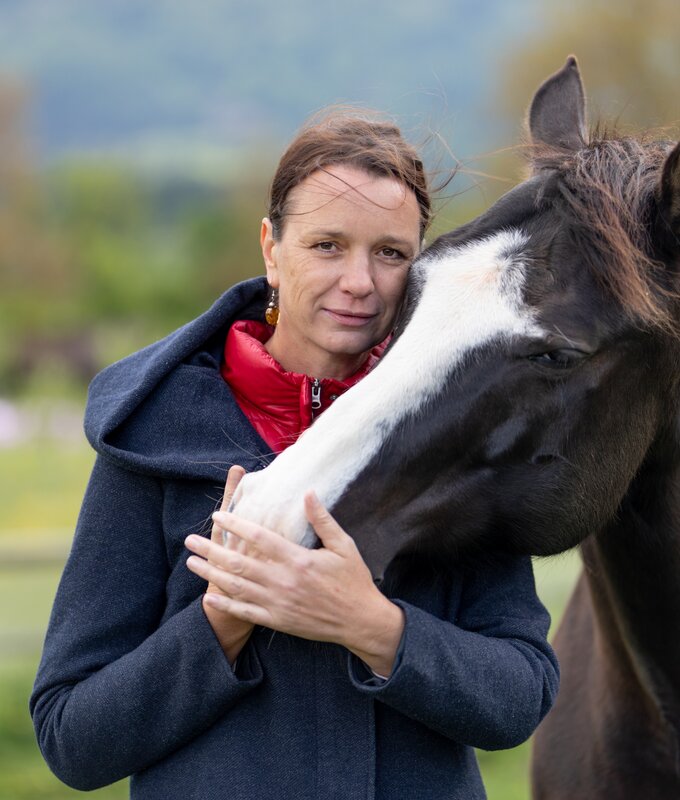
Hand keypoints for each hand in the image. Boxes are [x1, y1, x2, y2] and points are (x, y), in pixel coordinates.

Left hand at [185, 492, 404, 676]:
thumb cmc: (353, 580)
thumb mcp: (343, 545)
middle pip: (238, 562)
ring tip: (191, 562)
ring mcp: (278, 603)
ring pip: (236, 587)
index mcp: (298, 560)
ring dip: (211, 574)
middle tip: (190, 539)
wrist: (360, 621)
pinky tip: (208, 596)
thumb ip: (323, 520)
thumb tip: (309, 492)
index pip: (259, 538)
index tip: (218, 515)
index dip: (235, 525)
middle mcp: (283, 581)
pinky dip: (225, 604)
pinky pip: (246, 612)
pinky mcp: (278, 621)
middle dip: (211, 550)